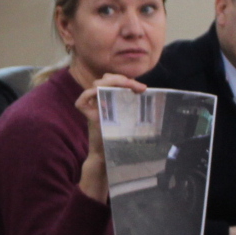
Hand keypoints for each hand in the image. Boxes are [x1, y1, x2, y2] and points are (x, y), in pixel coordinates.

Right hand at [72, 74, 148, 202]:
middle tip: (138, 88)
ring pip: (96, 84)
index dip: (127, 80)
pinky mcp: (88, 116)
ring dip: (112, 82)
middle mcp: (101, 100)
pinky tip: (101, 94)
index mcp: (111, 99)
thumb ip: (136, 108)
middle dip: (122, 79)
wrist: (110, 156)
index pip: (115, 80)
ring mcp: (93, 107)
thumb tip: (153, 97)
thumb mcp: (132, 120)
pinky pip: (82, 101)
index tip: (143, 89)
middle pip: (105, 78)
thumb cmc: (122, 140)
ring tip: (128, 88)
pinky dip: (88, 94)